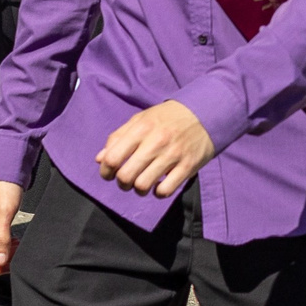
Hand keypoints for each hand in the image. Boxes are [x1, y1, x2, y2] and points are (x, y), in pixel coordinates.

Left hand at [96, 100, 213, 196]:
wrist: (206, 112)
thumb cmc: (168, 118)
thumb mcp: (141, 119)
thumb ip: (118, 137)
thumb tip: (100, 159)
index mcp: (141, 129)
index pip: (112, 158)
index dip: (105, 171)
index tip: (109, 173)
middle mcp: (156, 142)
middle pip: (126, 176)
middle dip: (121, 183)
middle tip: (126, 180)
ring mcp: (173, 155)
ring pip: (143, 186)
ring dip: (138, 190)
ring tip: (142, 184)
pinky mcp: (188, 166)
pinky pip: (165, 190)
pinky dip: (158, 193)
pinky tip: (159, 185)